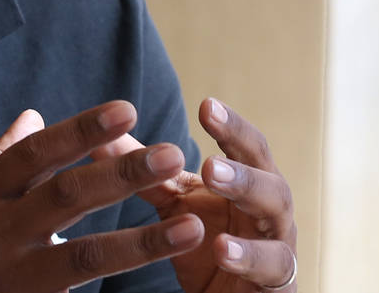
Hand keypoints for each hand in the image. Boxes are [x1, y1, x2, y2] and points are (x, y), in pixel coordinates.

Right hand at [0, 102, 204, 292]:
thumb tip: (35, 117)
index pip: (35, 155)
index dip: (81, 131)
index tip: (127, 108)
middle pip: (65, 198)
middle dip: (121, 175)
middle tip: (171, 153)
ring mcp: (13, 278)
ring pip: (84, 258)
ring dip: (141, 241)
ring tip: (191, 226)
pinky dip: (119, 289)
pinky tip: (161, 281)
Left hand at [94, 98, 297, 292]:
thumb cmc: (207, 240)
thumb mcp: (176, 202)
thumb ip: (147, 171)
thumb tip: (98, 136)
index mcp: (249, 181)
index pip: (246, 148)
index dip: (231, 126)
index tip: (206, 104)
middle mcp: (271, 209)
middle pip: (269, 178)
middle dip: (242, 167)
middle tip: (209, 162)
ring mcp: (280, 245)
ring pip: (275, 218)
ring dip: (247, 200)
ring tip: (214, 187)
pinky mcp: (279, 284)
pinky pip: (272, 269)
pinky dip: (248, 258)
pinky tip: (221, 249)